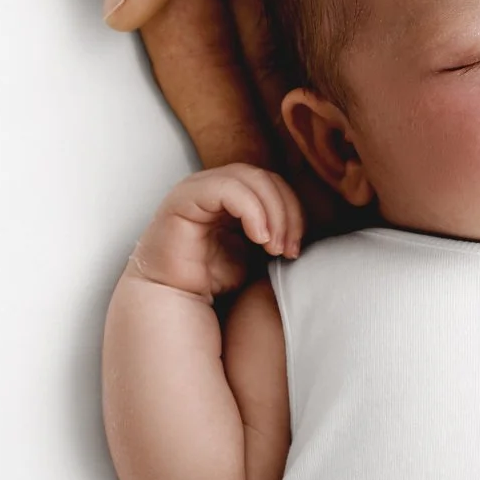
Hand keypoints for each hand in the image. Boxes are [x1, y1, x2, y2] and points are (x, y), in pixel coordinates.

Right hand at [91, 0, 411, 201]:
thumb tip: (123, 5)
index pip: (201, 54)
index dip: (228, 125)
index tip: (265, 199)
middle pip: (273, 62)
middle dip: (303, 136)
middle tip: (350, 213)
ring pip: (336, 32)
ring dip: (362, 96)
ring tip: (406, 169)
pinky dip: (414, 25)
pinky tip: (455, 76)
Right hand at [128, 164, 304, 301]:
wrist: (172, 301)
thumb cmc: (213, 279)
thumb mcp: (255, 251)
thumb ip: (275, 230)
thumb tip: (306, 225)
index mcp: (234, 194)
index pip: (275, 185)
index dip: (293, 212)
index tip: (295, 249)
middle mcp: (216, 185)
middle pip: (267, 179)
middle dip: (287, 213)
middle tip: (288, 250)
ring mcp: (199, 187)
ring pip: (251, 179)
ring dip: (273, 213)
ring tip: (274, 248)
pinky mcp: (185, 197)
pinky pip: (227, 189)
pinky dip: (251, 210)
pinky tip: (259, 237)